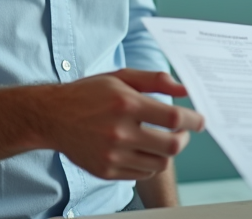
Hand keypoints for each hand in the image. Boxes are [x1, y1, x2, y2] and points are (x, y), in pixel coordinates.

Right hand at [35, 69, 205, 180]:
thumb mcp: (120, 77)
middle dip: (184, 139)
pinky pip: (142, 174)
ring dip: (167, 152)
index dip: (194, 121)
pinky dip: (148, 163)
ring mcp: (112, 156)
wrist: (52, 117)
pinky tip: (142, 149)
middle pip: (171, 147)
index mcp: (126, 105)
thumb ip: (154, 80)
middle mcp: (120, 132)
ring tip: (160, 139)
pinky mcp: (106, 171)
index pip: (174, 119)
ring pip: (159, 164)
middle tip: (182, 132)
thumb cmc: (88, 93)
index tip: (200, 121)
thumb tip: (184, 90)